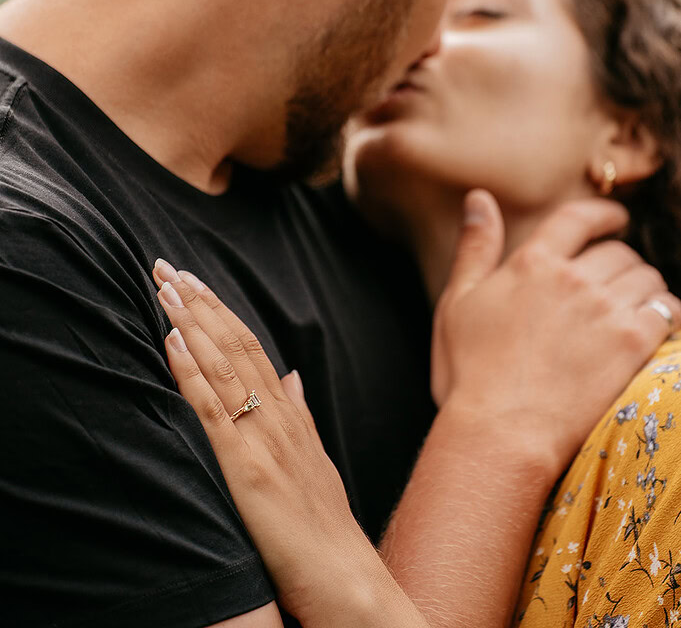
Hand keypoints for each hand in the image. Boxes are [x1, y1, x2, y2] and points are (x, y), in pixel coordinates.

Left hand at [152, 263, 426, 627]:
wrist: (350, 585)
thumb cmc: (327, 531)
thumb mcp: (316, 460)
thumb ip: (301, 414)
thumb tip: (293, 374)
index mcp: (291, 415)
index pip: (251, 346)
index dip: (220, 309)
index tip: (193, 279)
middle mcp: (279, 417)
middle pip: (235, 343)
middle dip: (199, 301)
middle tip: (167, 264)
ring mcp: (265, 440)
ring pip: (224, 365)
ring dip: (191, 321)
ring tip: (165, 286)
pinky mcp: (249, 470)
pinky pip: (214, 412)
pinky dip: (191, 372)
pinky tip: (174, 342)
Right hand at [431, 190, 680, 478]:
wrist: (500, 431)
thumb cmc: (469, 373)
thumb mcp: (457, 301)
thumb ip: (475, 247)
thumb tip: (479, 198)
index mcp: (532, 263)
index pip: (578, 219)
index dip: (603, 214)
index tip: (616, 219)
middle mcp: (573, 279)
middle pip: (618, 252)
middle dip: (622, 262)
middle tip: (618, 281)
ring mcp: (605, 310)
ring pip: (646, 278)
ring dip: (646, 288)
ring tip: (638, 305)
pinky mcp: (632, 344)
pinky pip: (668, 312)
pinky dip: (668, 314)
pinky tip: (659, 327)